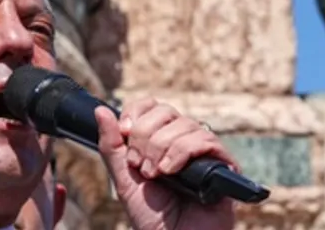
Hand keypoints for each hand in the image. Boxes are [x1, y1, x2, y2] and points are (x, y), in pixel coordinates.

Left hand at [95, 98, 237, 229]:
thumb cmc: (151, 218)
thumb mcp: (124, 179)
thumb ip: (112, 146)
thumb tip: (100, 111)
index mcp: (161, 141)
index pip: (151, 105)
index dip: (136, 114)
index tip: (125, 134)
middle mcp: (184, 141)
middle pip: (165, 111)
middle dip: (146, 138)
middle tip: (142, 166)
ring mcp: (204, 151)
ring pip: (184, 124)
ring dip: (162, 150)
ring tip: (157, 175)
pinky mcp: (224, 163)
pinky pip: (204, 139)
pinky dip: (182, 153)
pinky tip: (172, 172)